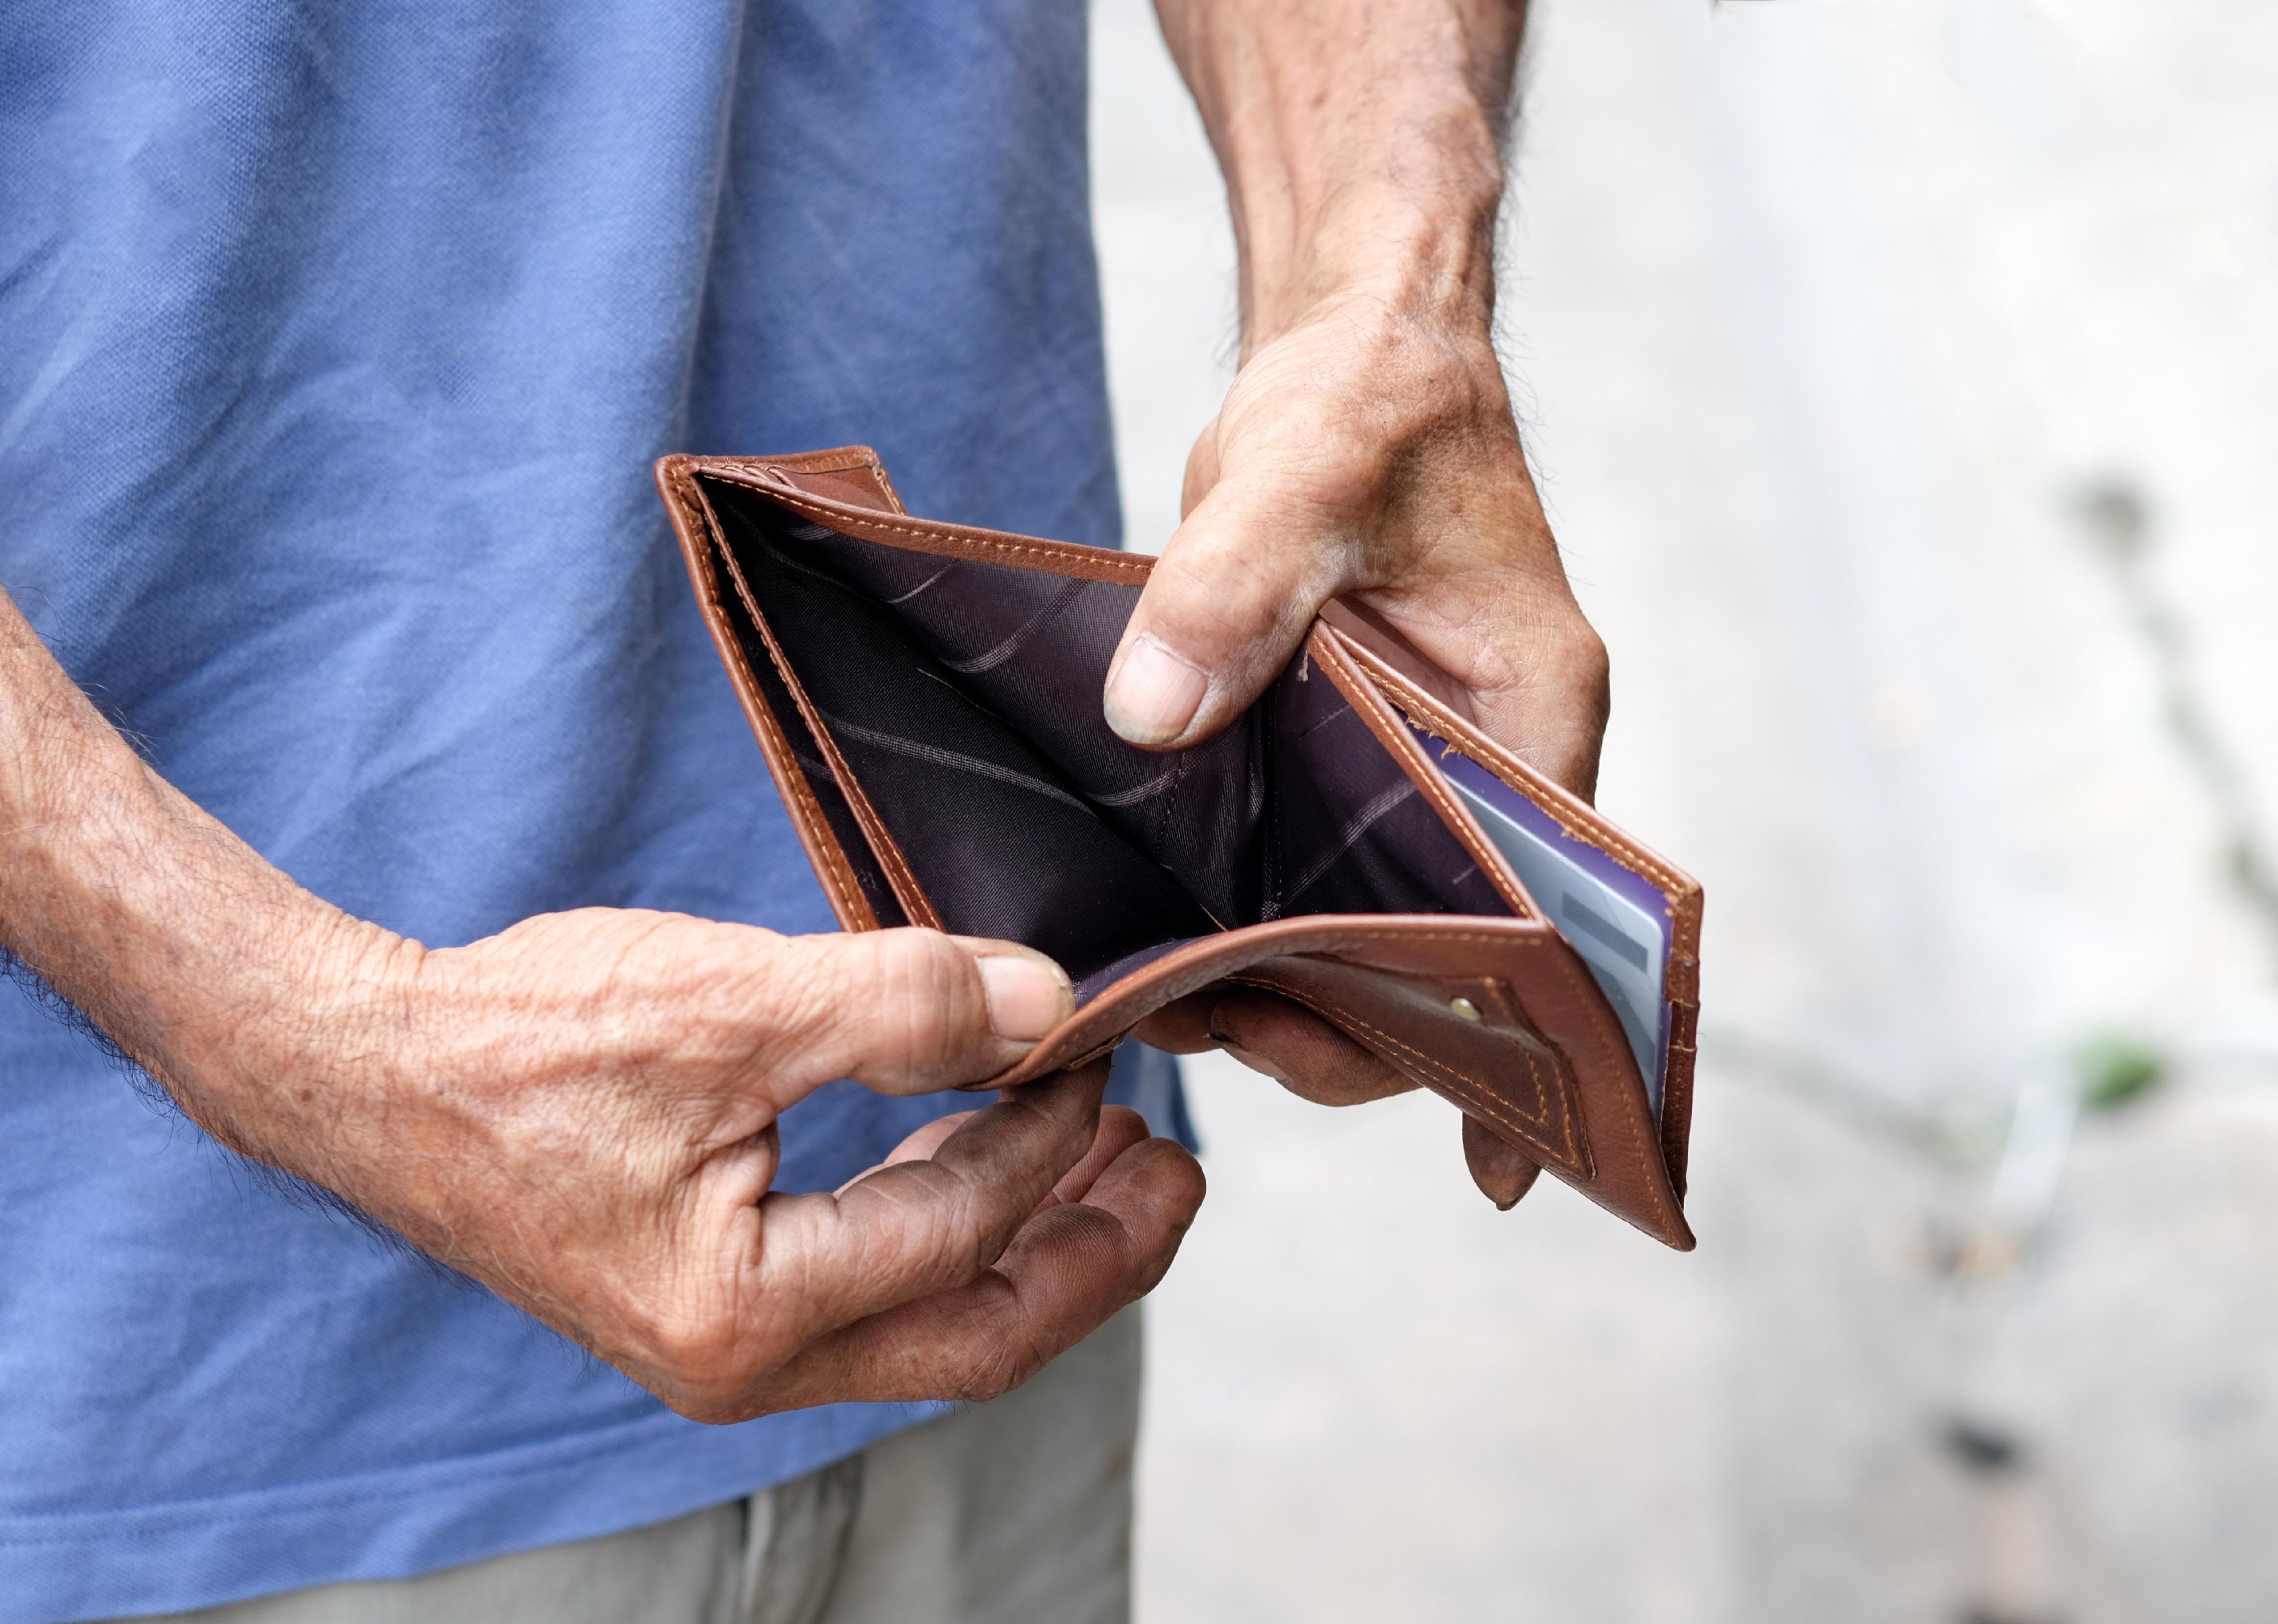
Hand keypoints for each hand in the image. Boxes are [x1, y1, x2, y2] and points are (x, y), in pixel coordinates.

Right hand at [1, 584, 1205, 1419]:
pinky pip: (878, 1287)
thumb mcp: (728, 1000)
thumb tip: (1049, 1000)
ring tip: (1116, 1155)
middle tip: (1181, 1175)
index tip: (1099, 1042)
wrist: (369, 1068)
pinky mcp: (714, 1298)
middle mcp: (744, 1363)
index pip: (960, 1233)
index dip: (1051, 1137)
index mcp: (747, 1316)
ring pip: (936, 1321)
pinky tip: (990, 1151)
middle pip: (980, 1336)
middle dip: (1098, 1255)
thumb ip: (899, 1006)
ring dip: (1036, 1240)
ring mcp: (729, 1343)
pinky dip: (955, 1224)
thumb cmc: (520, 1040)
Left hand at [1115, 0, 1590, 1206]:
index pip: (1543, 927)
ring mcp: (1422, 769)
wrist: (1357, 344)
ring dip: (1304, 982)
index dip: (1506, 1038)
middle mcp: (1496, 764)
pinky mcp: (1348, 756)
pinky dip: (1271, 924)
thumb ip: (1231, 586)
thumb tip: (1150, 717)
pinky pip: (1321, 873)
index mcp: (1534, 717)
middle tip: (1223, 1037)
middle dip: (1362, 1022)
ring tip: (1181, 1010)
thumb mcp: (1302, 472)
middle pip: (1454, 953)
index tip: (1481, 1154)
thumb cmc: (1367, 396)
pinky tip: (1187, 964)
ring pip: (1379, 924)